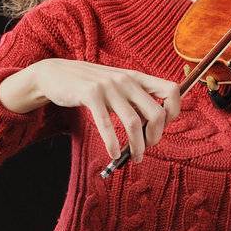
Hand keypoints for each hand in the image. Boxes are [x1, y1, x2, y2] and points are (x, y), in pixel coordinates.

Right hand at [28, 58, 181, 162]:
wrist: (56, 73)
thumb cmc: (90, 85)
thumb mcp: (117, 85)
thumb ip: (135, 98)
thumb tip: (154, 125)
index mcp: (137, 77)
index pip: (172, 90)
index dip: (173, 112)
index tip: (162, 126)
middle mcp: (126, 80)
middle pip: (156, 113)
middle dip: (155, 137)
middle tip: (147, 148)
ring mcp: (109, 86)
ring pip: (134, 123)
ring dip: (137, 146)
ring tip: (134, 157)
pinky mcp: (90, 95)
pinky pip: (107, 125)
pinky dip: (112, 144)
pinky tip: (113, 154)